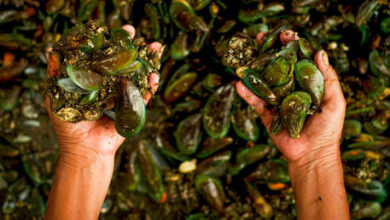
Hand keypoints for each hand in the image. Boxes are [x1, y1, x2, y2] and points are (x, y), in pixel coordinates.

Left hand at [46, 25, 161, 159]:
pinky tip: (155, 75)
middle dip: (132, 46)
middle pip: (124, 62)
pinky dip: (151, 86)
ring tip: (157, 47)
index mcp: (95, 81)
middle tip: (136, 33)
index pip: (104, 57)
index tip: (114, 30)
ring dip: (149, 61)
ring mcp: (124, 97)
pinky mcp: (134, 110)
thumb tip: (51, 49)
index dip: (109, 42)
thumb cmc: (68, 125)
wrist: (84, 149)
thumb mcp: (57, 96)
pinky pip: (145, 96)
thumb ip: (56, 75)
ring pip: (139, 75)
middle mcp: (111, 86)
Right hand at [236, 30, 346, 164]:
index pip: (298, 60)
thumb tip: (320, 52)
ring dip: (254, 69)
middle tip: (261, 38)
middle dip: (269, 52)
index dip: (291, 46)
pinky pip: (255, 102)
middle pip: (278, 66)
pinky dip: (247, 94)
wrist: (312, 154)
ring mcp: (277, 102)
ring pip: (264, 82)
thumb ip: (328, 78)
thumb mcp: (334, 101)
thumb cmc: (328, 129)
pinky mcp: (267, 115)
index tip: (285, 35)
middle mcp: (290, 90)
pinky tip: (240, 84)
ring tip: (245, 58)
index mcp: (307, 85)